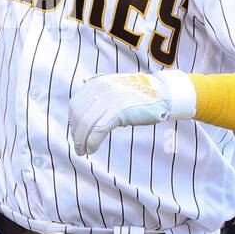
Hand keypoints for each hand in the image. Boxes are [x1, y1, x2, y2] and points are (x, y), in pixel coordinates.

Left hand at [67, 70, 195, 155]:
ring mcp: (109, 99)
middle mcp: (99, 89)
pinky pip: (98, 130)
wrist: (161, 93)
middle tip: (78, 147)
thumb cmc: (139, 93)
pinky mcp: (118, 111)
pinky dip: (92, 142)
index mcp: (96, 83)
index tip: (75, 134)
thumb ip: (98, 89)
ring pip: (86, 124)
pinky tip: (91, 149)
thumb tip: (82, 90)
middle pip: (79, 116)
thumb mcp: (114, 85)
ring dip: (81, 141)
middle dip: (76, 134)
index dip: (73, 122)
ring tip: (83, 151)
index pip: (75, 105)